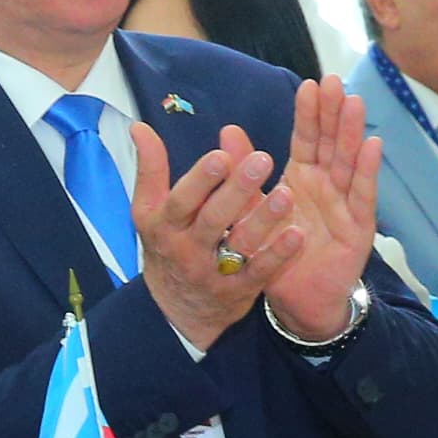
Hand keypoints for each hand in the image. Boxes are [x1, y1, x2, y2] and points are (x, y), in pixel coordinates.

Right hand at [130, 116, 301, 350]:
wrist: (175, 310)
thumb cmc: (166, 246)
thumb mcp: (148, 211)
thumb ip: (150, 169)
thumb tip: (139, 126)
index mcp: (165, 225)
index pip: (181, 201)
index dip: (200, 180)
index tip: (222, 156)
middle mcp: (187, 250)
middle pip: (212, 220)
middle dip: (237, 190)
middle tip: (263, 160)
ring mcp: (213, 273)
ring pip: (239, 245)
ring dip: (262, 220)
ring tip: (285, 194)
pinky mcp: (238, 292)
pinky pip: (259, 273)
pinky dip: (278, 255)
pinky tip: (297, 233)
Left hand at [256, 78, 382, 342]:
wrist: (298, 301)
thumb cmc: (279, 254)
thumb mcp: (254, 209)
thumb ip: (244, 172)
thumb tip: (227, 130)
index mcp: (302, 179)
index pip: (306, 140)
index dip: (308, 114)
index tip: (309, 84)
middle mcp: (327, 186)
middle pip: (331, 144)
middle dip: (332, 113)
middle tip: (333, 81)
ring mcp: (345, 205)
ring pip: (349, 163)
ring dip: (352, 133)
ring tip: (353, 103)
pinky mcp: (359, 228)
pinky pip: (363, 196)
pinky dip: (368, 171)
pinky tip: (373, 145)